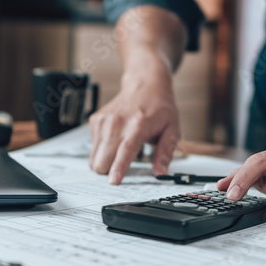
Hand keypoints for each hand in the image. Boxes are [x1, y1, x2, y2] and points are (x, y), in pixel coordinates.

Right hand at [88, 68, 179, 183]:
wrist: (145, 84)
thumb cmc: (159, 107)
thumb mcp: (172, 129)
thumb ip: (165, 152)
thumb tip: (161, 173)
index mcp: (139, 125)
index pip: (125, 149)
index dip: (118, 167)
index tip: (113, 181)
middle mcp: (118, 122)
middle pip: (103, 159)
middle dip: (110, 170)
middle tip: (123, 164)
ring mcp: (104, 120)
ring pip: (95, 157)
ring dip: (105, 160)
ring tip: (121, 148)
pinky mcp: (95, 120)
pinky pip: (93, 147)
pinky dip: (103, 148)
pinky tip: (115, 137)